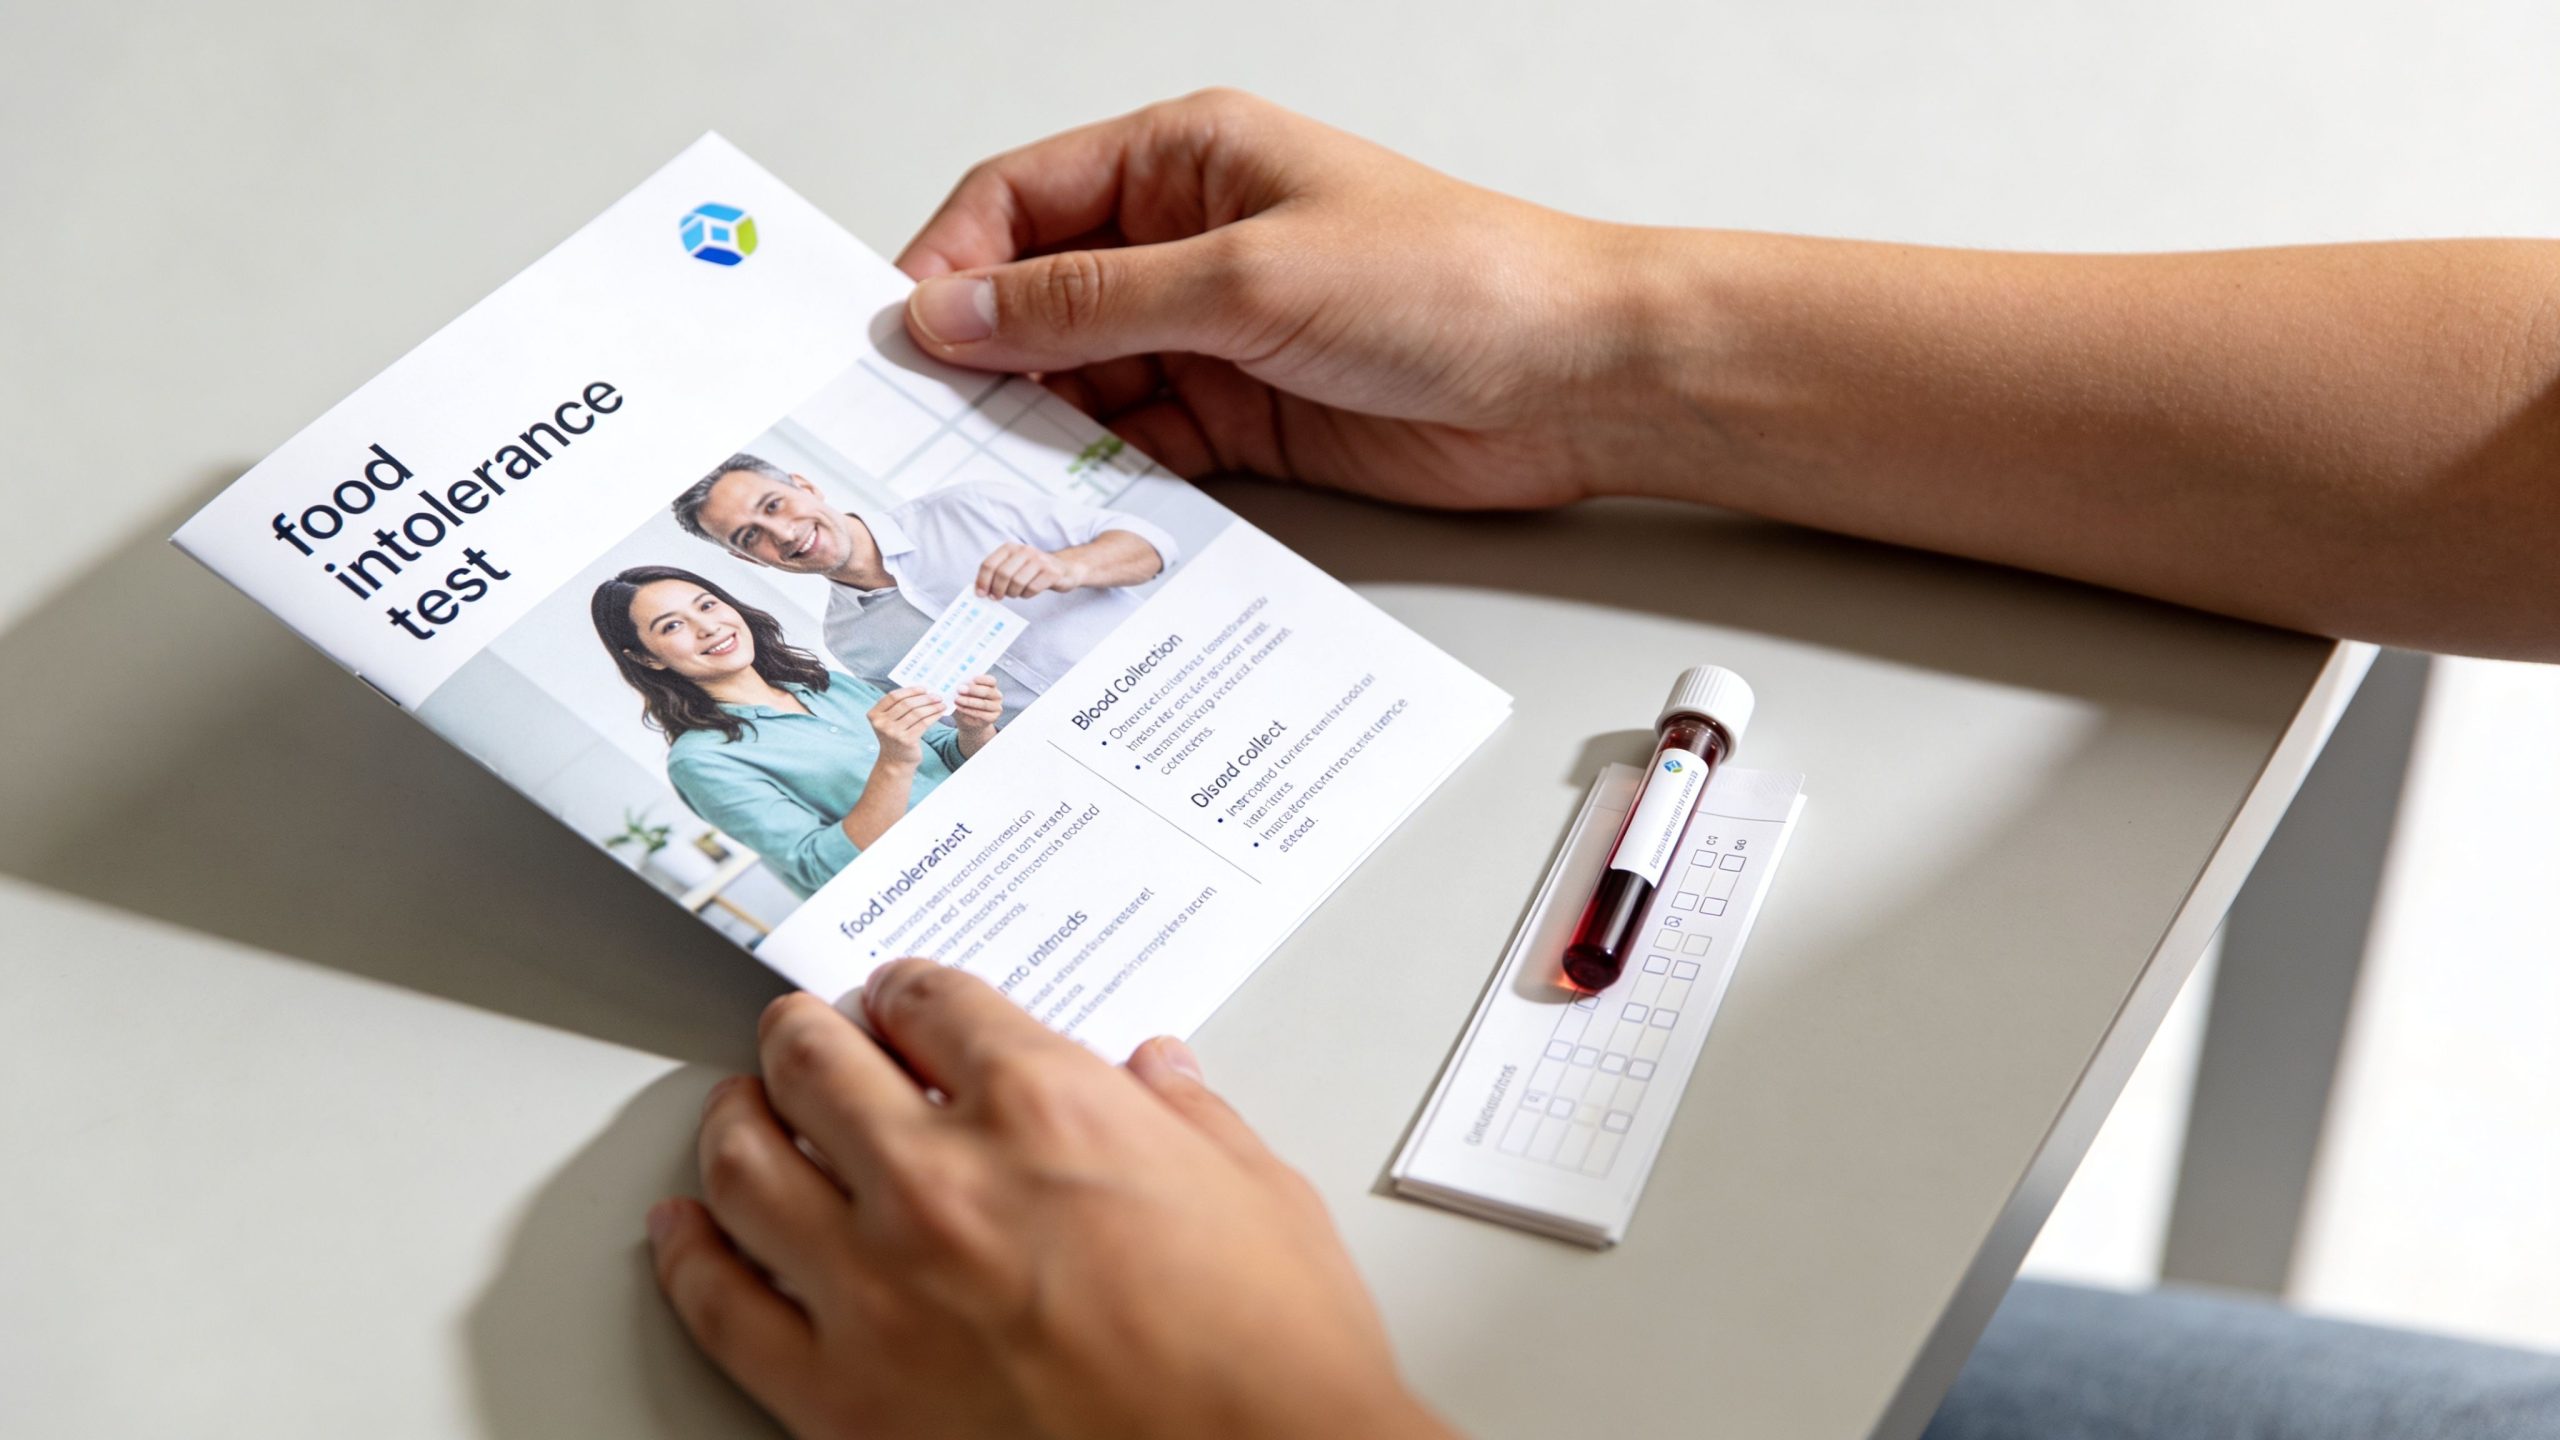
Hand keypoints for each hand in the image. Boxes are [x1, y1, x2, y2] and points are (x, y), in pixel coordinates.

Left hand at [648, 964, 1453, 1439]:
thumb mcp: (1258, 1193)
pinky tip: (682, 1233)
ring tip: (738, 1111)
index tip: (901, 998)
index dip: (908, 990)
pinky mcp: (841, 1394)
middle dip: (803, 1033)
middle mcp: (942, 1179)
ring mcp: (879, 1287)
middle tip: (799, 1031)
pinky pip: (721, 1307)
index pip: (933, 1004)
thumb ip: (1189, 1117)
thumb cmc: (1272, 1358)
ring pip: (746, 1166)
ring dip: (734, 1121)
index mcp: (1047, 1107)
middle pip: (818, 1064)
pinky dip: (687, 1256)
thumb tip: (1159, 1076)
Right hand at [864, 686, 942, 768]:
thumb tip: (922, 690)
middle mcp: (881, 723)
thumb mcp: (889, 721)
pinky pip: (924, 723)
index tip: (924, 688)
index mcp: (874, 715)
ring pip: (916, 713)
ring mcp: (893, 733)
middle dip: (924, 698)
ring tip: (941, 703)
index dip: (910, 690)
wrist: (895, 761)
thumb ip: (898, 706)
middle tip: (937, 695)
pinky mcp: (906, 740)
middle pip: (906, 704)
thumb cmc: (895, 736)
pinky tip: (940, 712)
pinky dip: (934, 716)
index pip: (893, 696)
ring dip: (932, 706)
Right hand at [898, 88, 1630, 510]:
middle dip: (986, 360)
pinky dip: (1107, 473)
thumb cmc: (1450, 280)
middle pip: (1040, 297)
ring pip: (1084, 380)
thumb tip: (956, 309)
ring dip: (1042, 428)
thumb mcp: (1244, 278)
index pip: (1021, 200)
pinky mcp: (1245, 415)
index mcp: (1184, 159)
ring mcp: (1216, 331)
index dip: (951, 264)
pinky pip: (1142, 443)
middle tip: (931, 429)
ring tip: (997, 480)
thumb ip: (1089, 303)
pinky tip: (1078, 506)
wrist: (1573, 380)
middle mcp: (1190, 239)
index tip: (905, 342)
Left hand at [948, 674, 1002, 750]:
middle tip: (960, 689)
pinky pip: (981, 714)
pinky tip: (959, 708)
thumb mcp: (964, 692)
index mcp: (991, 686)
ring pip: (984, 704)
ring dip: (969, 701)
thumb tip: (957, 682)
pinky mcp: (992, 718)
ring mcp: (996, 707)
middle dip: (973, 690)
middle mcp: (996, 696)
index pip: (991, 681)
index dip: (982, 679)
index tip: (971, 679)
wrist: (966, 718)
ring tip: (957, 699)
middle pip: (987, 692)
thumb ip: (963, 686)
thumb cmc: (965, 701)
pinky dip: (968, 711)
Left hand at [974, 541, 1078, 598]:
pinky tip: (1028, 592)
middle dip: (997, 590)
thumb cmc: (1034, 571)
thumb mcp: (1014, 566)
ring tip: (1015, 593)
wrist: (1065, 569)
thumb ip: (997, 574)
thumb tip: (980, 590)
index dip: (983, 581)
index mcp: (1010, 547)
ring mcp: (1039, 560)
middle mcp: (1024, 551)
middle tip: (997, 598)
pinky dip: (1027, 595)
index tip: (981, 594)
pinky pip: (1032, 588)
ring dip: (1013, 593)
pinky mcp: (1051, 572)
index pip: (989, 564)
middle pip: (1002, 574)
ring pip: (1017, 582)